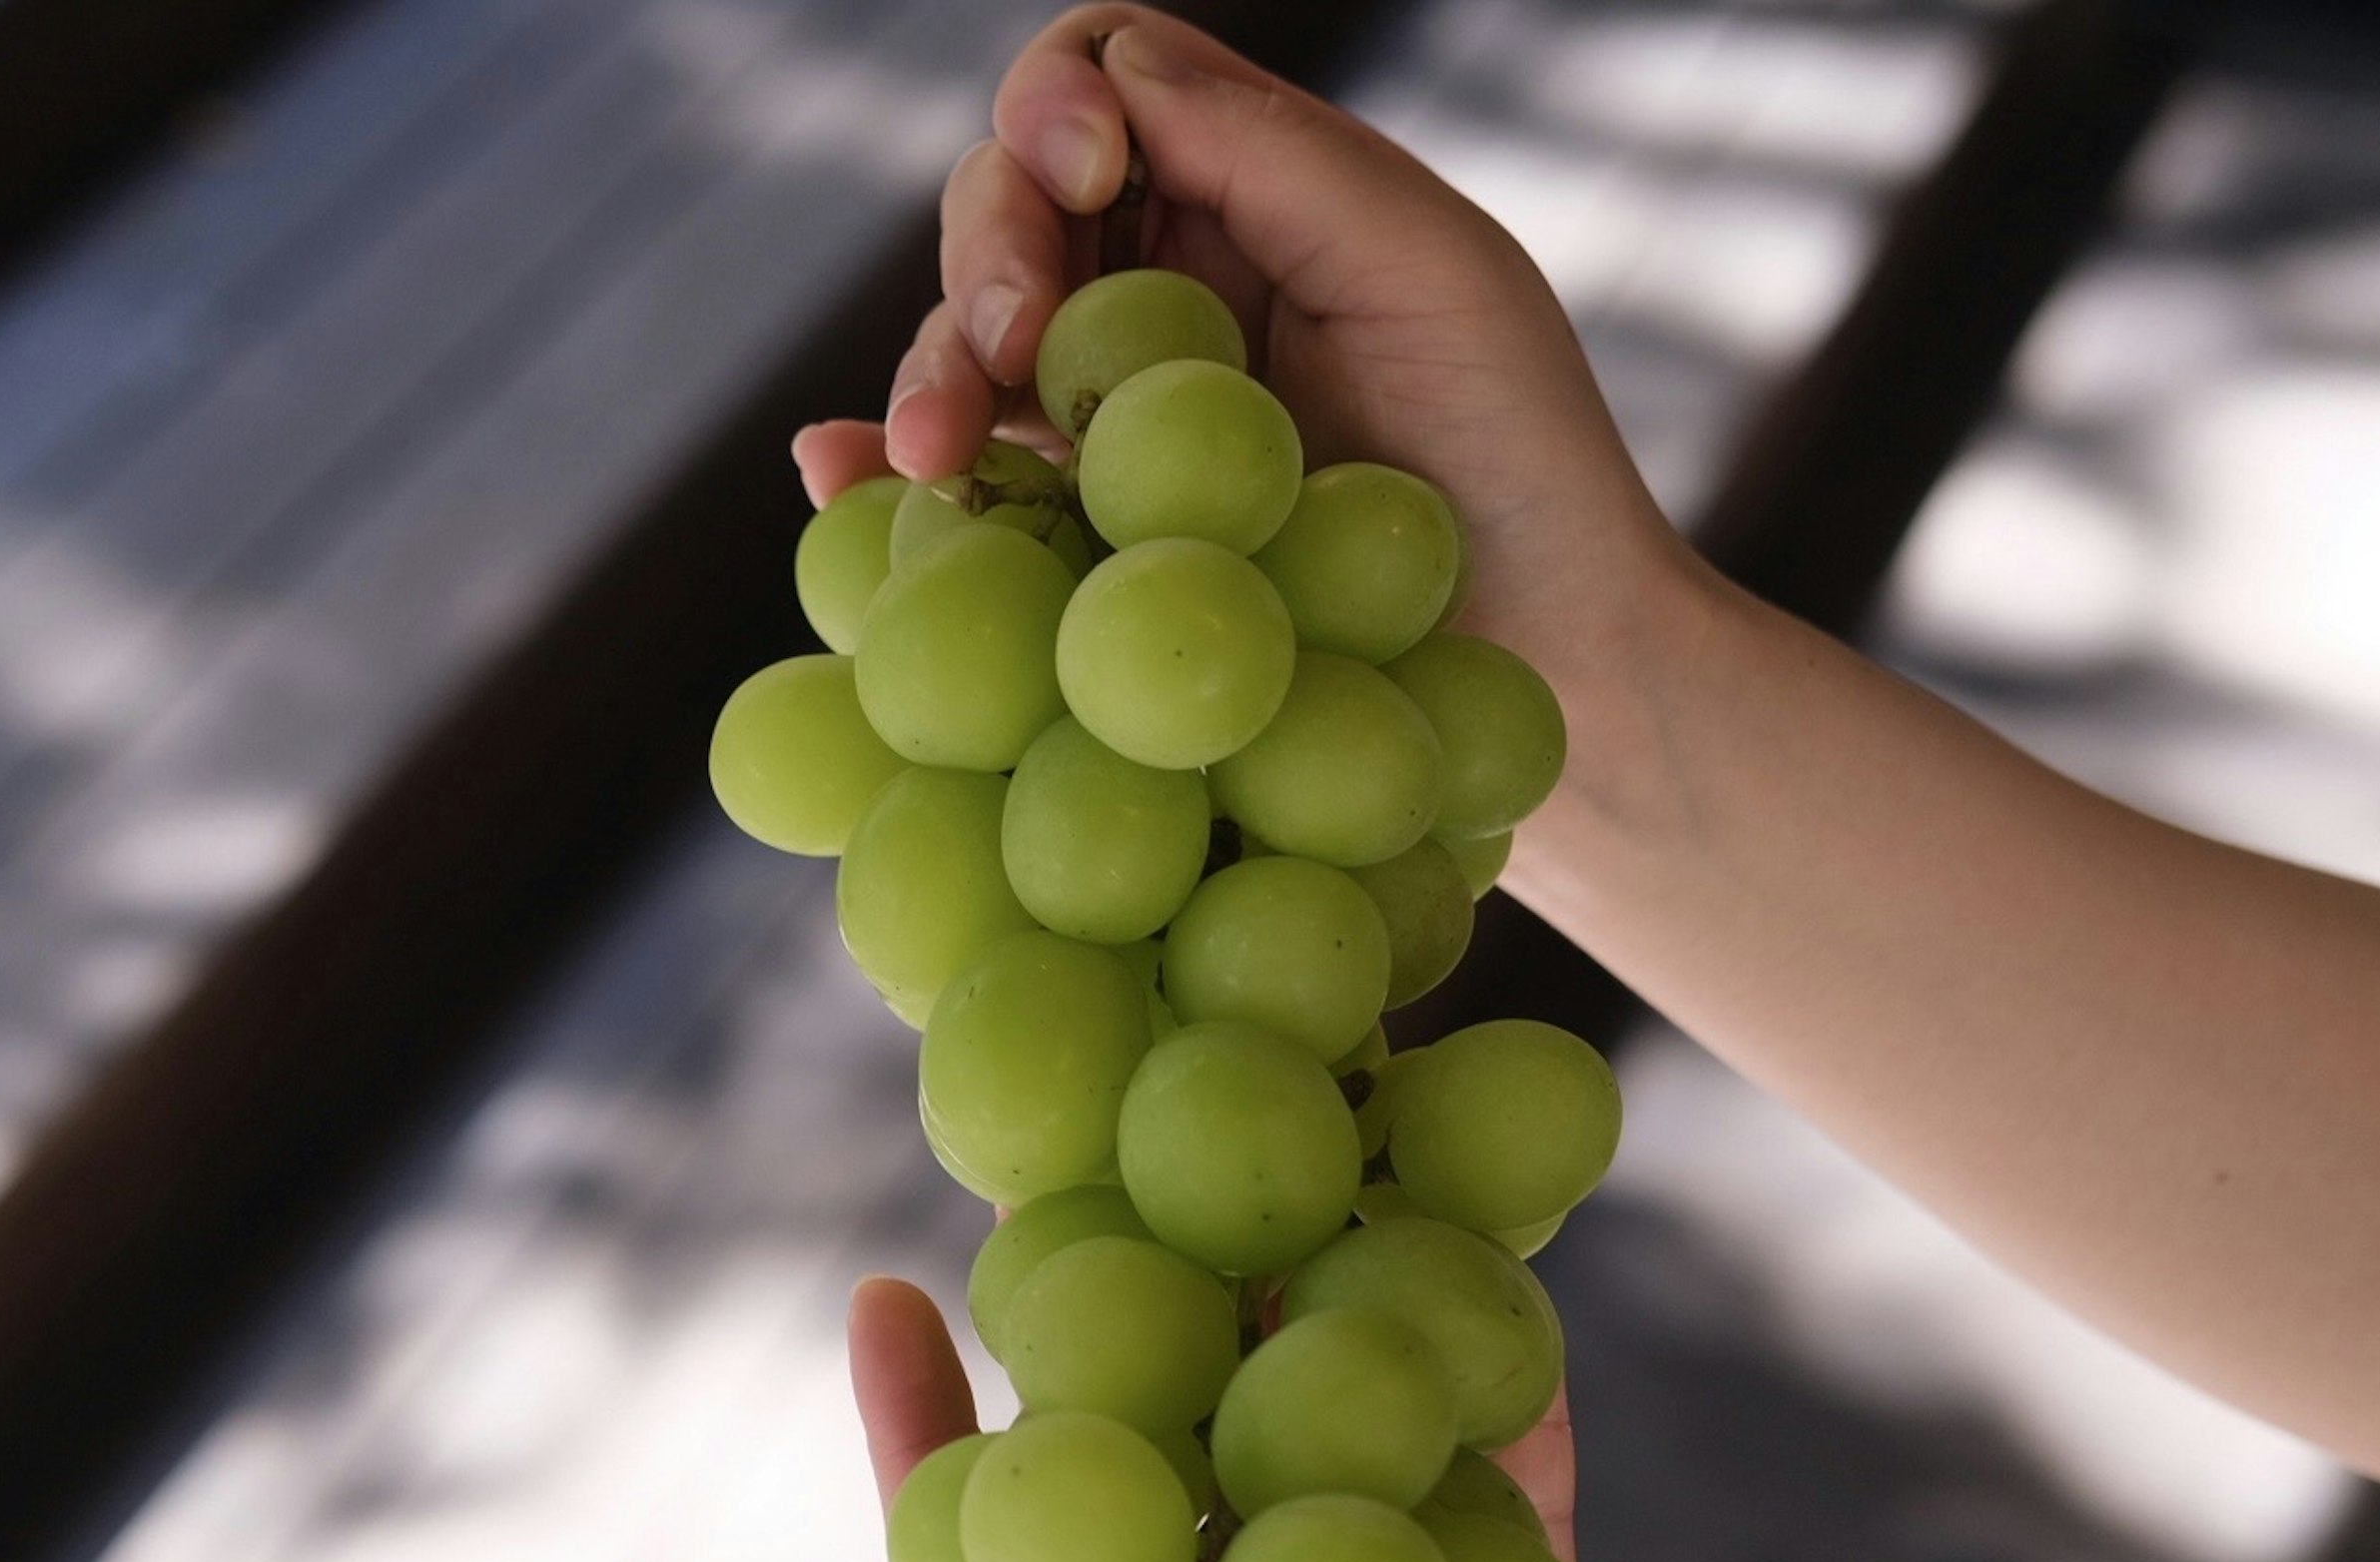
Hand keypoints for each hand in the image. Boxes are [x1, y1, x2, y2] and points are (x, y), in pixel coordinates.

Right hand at [790, 8, 1710, 798]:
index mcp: (1243, 193)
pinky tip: (840, 483)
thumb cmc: (1514, 460)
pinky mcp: (1071, 530)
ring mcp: (1102, 409)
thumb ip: (1278, 156)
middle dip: (987, 251)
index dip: (1060, 103)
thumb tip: (1108, 74)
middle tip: (1007, 344)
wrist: (1540, 669)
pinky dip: (869, 473)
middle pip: (1005, 203)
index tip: (1088, 173)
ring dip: (926, 372)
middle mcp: (1156, 285)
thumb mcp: (1426, 272)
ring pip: (961, 337)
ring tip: (926, 452)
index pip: (1098, 84)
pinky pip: (953, 480)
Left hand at [835, 1277, 2124, 1561]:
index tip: (881, 1295)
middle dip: (1112, 1334)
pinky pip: (1493, 1485)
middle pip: (1148, 1482)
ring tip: (1269, 1167)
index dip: (931, 1450)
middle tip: (1081, 1166)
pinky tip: (1471, 1250)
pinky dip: (1486, 1386)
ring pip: (1315, 1458)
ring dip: (1293, 1327)